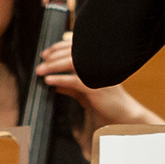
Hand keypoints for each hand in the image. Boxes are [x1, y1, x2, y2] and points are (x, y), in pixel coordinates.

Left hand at [37, 34, 157, 124]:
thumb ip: (71, 87)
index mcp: (99, 61)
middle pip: (72, 53)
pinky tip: (50, 81)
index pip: (77, 47)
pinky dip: (60, 79)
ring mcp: (99, 74)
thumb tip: (55, 84)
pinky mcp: (97, 87)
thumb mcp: (85, 93)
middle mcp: (100, 64)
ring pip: (72, 63)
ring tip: (41, 70)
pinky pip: (75, 80)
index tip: (46, 53)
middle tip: (41, 62)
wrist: (123, 116)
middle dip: (53, 56)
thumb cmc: (107, 103)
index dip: (59, 47)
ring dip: (53, 65)